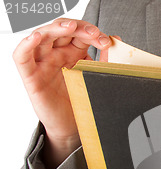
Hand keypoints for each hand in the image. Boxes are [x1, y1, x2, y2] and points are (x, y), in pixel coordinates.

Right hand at [12, 18, 111, 168]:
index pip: (78, 33)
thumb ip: (105, 60)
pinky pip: (21, 57)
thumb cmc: (83, 102)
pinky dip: (26, 44)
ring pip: (42, 36)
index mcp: (73, 53)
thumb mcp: (97, 78)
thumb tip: (115, 39)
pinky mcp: (31, 77)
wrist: (74, 127)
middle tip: (93, 33)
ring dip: (55, 28)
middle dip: (77, 27)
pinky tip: (36, 37)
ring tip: (70, 27)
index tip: (105, 42)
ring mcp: (42, 63)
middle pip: (60, 30)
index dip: (91, 31)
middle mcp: (56, 54)